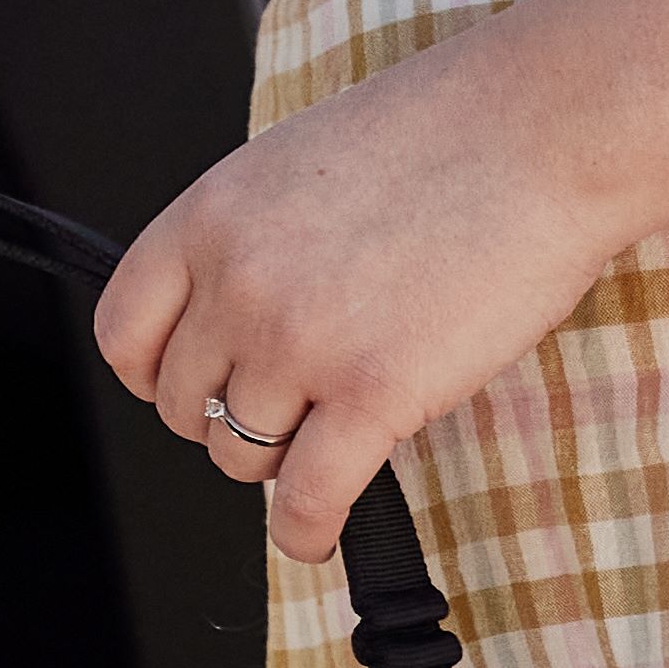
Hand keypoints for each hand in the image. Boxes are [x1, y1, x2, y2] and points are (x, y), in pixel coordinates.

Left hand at [89, 23, 648, 565]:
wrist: (542, 132)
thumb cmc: (446, 133)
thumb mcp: (298, 166)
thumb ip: (252, 240)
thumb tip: (236, 310)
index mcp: (208, 219)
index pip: (125, 331)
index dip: (153, 375)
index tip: (178, 387)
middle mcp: (237, 284)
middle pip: (186, 403)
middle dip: (227, 419)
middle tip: (282, 411)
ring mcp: (300, 343)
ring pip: (242, 454)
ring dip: (277, 463)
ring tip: (320, 446)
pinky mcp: (374, 394)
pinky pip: (309, 497)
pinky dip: (304, 530)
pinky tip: (313, 535)